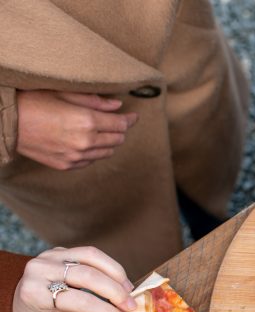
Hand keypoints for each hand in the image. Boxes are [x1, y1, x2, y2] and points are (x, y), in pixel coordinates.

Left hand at [13, 246, 135, 311]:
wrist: (21, 303)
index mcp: (35, 293)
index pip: (78, 300)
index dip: (106, 311)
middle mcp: (39, 269)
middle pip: (87, 275)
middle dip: (114, 291)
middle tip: (131, 306)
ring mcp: (49, 256)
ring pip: (91, 257)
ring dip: (116, 274)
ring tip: (129, 290)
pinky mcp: (60, 250)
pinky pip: (90, 253)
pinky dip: (109, 266)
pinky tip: (119, 280)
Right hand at [16, 90, 137, 170]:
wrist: (7, 124)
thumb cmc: (33, 102)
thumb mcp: (64, 94)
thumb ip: (94, 101)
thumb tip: (118, 106)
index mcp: (87, 121)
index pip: (121, 124)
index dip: (130, 120)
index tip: (133, 116)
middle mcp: (85, 142)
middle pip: (118, 139)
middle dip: (120, 130)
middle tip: (117, 122)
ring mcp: (77, 156)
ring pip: (107, 152)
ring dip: (109, 141)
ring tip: (102, 131)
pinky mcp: (68, 165)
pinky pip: (91, 160)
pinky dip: (95, 151)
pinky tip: (87, 142)